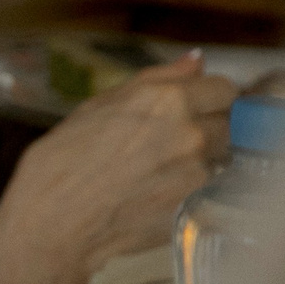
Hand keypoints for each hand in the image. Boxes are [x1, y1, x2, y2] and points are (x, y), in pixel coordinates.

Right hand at [0, 53, 233, 283]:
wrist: (54, 222)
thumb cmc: (62, 160)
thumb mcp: (98, 105)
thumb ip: (154, 80)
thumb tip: (195, 61)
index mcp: (166, 100)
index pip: (224, 89)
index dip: (209, 96)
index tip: (196, 104)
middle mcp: (191, 133)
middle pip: (231, 123)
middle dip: (210, 125)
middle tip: (173, 138)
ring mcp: (197, 173)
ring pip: (220, 157)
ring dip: (202, 157)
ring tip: (160, 168)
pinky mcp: (195, 206)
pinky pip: (206, 187)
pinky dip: (190, 186)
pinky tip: (156, 191)